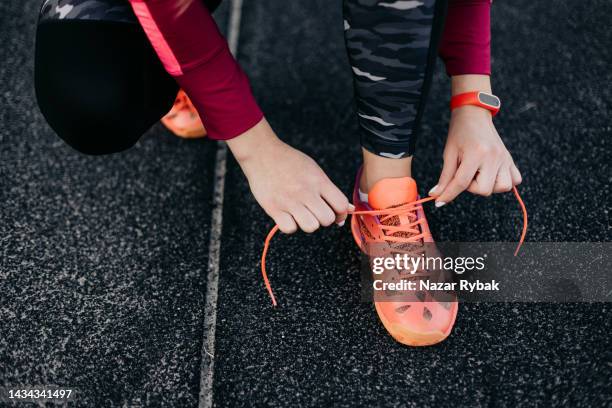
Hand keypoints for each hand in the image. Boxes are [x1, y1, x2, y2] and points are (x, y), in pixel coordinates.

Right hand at [228, 118, 350, 233]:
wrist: (262, 153)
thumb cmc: (289, 161)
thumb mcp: (314, 170)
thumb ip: (330, 190)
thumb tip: (348, 208)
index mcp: (318, 181)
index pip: (340, 205)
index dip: (341, 214)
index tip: (335, 214)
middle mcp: (305, 191)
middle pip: (327, 219)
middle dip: (323, 219)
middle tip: (315, 212)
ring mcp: (289, 201)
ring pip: (311, 227)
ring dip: (308, 223)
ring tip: (301, 214)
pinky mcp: (273, 208)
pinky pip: (289, 229)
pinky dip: (290, 225)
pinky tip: (288, 215)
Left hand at [429, 105, 521, 205]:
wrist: (474, 115)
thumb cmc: (460, 132)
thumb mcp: (449, 153)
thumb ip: (445, 177)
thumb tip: (436, 195)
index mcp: (476, 153)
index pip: (461, 182)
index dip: (448, 195)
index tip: (439, 202)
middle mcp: (494, 157)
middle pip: (484, 190)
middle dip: (471, 187)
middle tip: (466, 174)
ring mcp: (504, 158)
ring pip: (502, 187)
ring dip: (488, 185)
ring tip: (479, 174)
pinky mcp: (510, 159)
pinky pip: (515, 180)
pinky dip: (503, 181)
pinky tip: (492, 174)